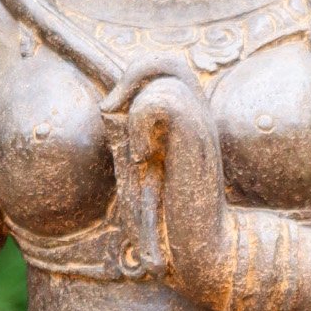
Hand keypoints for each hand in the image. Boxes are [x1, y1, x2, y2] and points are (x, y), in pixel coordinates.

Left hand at [105, 56, 234, 305]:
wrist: (202, 249)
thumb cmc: (167, 219)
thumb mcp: (138, 168)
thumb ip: (128, 133)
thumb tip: (108, 105)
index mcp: (186, 120)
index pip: (162, 69)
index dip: (132, 76)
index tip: (110, 107)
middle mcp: (198, 114)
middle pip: (164, 62)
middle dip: (131, 78)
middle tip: (114, 114)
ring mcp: (201, 119)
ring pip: (159, 77)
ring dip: (134, 118)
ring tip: (140, 156)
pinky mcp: (198, 130)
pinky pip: (156, 103)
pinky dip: (139, 130)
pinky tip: (144, 160)